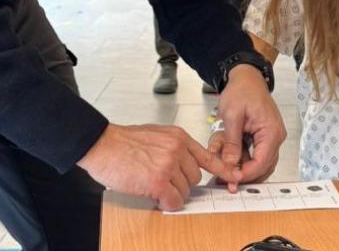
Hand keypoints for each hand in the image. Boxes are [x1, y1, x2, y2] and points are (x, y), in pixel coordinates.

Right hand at [77, 123, 240, 210]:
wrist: (103, 145)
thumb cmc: (124, 141)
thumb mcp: (156, 134)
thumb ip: (174, 146)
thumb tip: (184, 164)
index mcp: (179, 137)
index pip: (208, 156)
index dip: (222, 169)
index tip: (234, 176)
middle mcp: (178, 150)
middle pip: (195, 178)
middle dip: (181, 184)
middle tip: (163, 181)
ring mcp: (169, 165)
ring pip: (185, 191)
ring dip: (171, 193)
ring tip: (151, 184)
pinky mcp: (158, 181)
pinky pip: (173, 201)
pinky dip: (166, 203)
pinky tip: (154, 196)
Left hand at [215, 64, 286, 190]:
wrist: (247, 77)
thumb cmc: (241, 91)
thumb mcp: (232, 115)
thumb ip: (232, 142)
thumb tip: (231, 165)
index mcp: (271, 132)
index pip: (261, 163)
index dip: (245, 174)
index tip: (228, 179)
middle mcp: (275, 138)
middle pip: (262, 167)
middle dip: (241, 173)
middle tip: (222, 179)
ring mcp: (270, 138)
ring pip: (257, 163)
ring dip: (238, 165)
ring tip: (220, 166)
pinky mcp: (263, 137)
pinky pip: (253, 153)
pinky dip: (239, 156)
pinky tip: (223, 153)